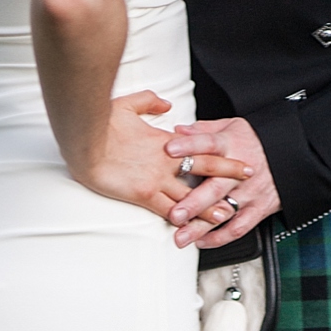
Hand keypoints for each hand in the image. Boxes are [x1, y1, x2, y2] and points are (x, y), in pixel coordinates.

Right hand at [78, 92, 252, 221]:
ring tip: (228, 213)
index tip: (234, 153)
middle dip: (227, 174)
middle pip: (203, 169)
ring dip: (209, 205)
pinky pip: (166, 209)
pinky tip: (192, 227)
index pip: (198, 146)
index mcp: (164, 141)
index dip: (219, 151)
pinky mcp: (143, 193)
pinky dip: (181, 219)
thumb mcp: (128, 105)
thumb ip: (150, 103)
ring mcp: (156, 179)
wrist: (83, 138)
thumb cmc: (100, 122)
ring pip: (189, 194)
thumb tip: (167, 106)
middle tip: (247, 179)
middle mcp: (165, 161)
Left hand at [164, 118, 280, 246]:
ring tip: (182, 238)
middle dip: (194, 203)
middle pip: (215, 187)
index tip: (169, 150)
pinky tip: (202, 242)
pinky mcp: (259, 209)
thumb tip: (178, 131)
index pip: (209, 144)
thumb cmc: (257, 141)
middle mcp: (240, 171)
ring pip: (224, 212)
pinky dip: (220, 238)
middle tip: (175, 214)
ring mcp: (250, 192)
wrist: (295, 153)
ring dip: (201, 227)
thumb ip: (204, 130)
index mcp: (232, 145)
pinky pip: (238, 228)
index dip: (190, 146)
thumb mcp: (233, 126)